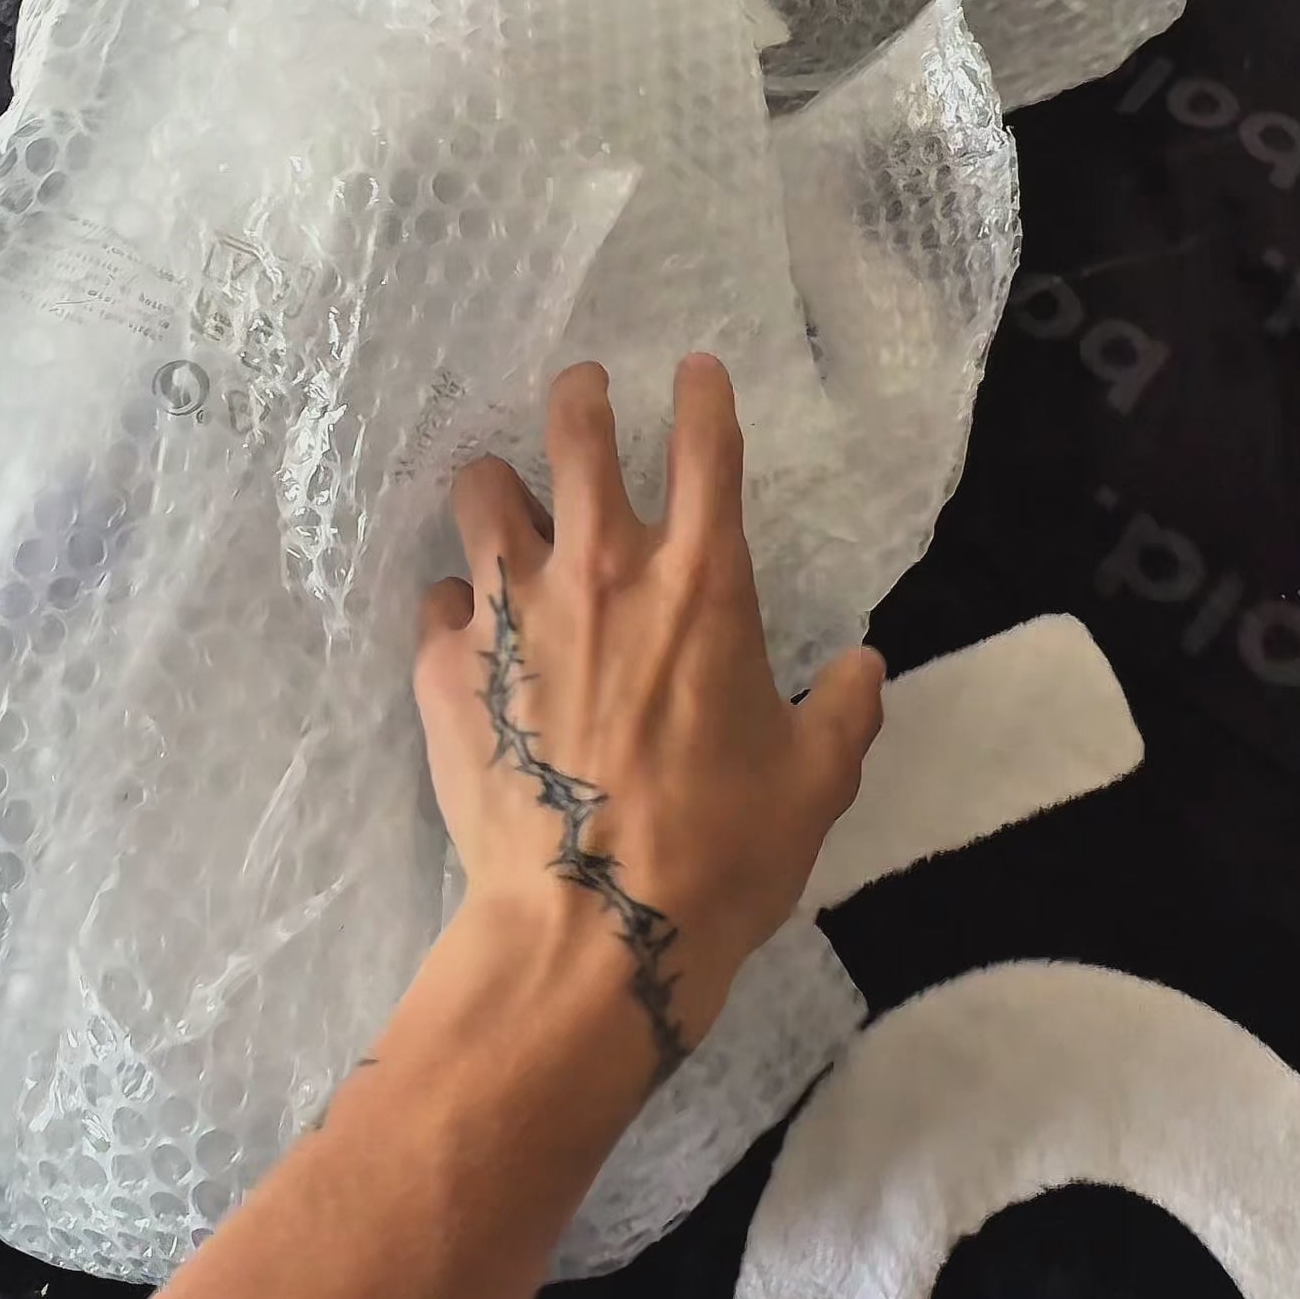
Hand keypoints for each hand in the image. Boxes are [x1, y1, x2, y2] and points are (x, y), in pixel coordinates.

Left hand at [413, 356, 884, 1087]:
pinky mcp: (442, 666)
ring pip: (480, 493)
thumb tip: (863, 668)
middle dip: (580, 395)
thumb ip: (842, 711)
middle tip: (582, 392)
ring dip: (496, 488)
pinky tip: (467, 637)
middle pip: (574, 431)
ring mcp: (509, 611)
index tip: (695, 370)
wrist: (591, 928)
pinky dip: (454, 609)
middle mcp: (599, 570)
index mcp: (700, 584)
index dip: (703, 396)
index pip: (706, 448)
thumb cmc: (719, 853)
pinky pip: (436, 600)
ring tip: (504, 504)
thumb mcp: (813, 783)